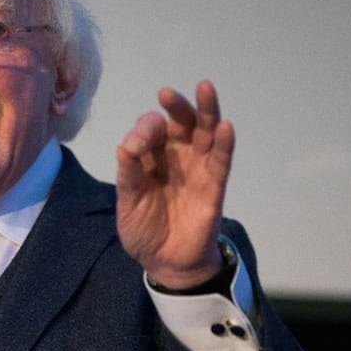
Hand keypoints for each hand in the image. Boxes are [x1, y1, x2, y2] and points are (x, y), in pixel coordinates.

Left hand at [115, 80, 233, 288]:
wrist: (165, 262)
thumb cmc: (144, 229)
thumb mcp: (128, 203)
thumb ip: (128, 175)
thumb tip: (125, 147)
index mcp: (151, 157)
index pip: (150, 130)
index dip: (143, 132)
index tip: (133, 148)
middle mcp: (176, 156)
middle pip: (180, 122)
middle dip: (175, 106)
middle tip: (166, 93)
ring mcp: (197, 168)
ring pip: (205, 132)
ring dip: (206, 110)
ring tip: (205, 88)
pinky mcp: (214, 185)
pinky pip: (221, 160)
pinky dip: (224, 143)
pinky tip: (225, 126)